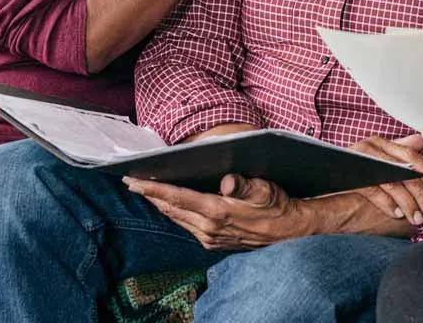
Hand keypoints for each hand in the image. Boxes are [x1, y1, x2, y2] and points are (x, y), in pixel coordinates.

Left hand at [123, 173, 308, 250]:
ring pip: (177, 219)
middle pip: (171, 209)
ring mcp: (210, 238)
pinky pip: (187, 227)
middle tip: (132, 182)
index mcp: (217, 211)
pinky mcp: (213, 243)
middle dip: (151, 195)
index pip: (177, 197)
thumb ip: (244, 183)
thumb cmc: (277, 206)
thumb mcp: (264, 189)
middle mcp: (209, 228)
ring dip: (161, 205)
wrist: (290, 233)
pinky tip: (172, 206)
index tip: (133, 181)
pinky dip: (175, 214)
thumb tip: (227, 179)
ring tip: (147, 191)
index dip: (153, 188)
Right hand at [350, 134, 422, 225]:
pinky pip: (374, 189)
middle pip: (404, 169)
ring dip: (407, 201)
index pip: (411, 156)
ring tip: (417, 217)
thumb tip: (420, 140)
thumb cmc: (352, 171)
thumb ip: (399, 150)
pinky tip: (397, 214)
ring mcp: (360, 160)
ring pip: (392, 181)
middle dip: (420, 192)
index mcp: (380, 143)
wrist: (318, 176)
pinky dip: (387, 203)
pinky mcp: (350, 175)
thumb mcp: (378, 159)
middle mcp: (371, 148)